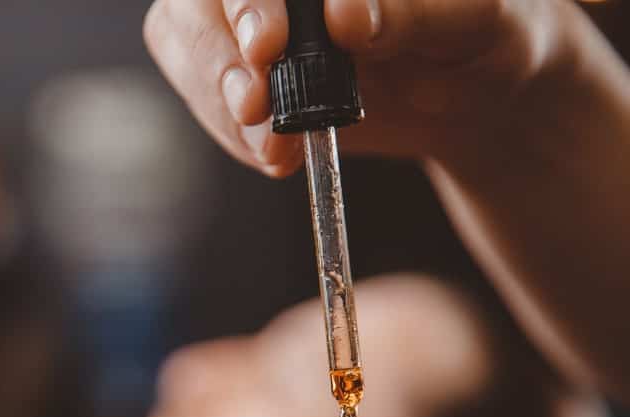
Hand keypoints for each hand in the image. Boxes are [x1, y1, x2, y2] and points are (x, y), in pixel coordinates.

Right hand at [143, 0, 572, 175]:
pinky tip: (278, 152)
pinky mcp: (236, 62)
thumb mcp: (476, 22)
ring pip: (181, 38)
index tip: (268, 47)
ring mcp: (246, 12)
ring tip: (278, 149)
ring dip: (219, 103)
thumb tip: (344, 15)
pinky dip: (232, 134)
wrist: (470, 96)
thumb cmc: (485, 39)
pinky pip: (199, 91)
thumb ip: (413, 12)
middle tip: (257, 110)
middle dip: (219, 56)